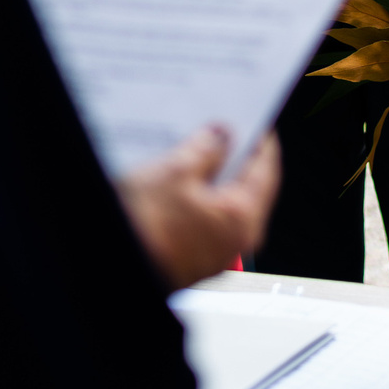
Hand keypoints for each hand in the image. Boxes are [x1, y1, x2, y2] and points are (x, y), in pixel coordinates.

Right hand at [115, 125, 280, 288]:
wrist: (122, 267)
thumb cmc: (145, 231)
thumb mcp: (174, 172)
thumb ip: (205, 149)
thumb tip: (220, 136)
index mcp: (243, 218)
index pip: (266, 168)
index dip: (261, 140)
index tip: (255, 121)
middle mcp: (236, 241)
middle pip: (245, 188)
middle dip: (232, 158)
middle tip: (218, 132)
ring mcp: (214, 253)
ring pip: (221, 204)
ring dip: (209, 179)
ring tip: (187, 155)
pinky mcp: (193, 258)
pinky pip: (203, 220)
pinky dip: (195, 199)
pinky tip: (174, 185)